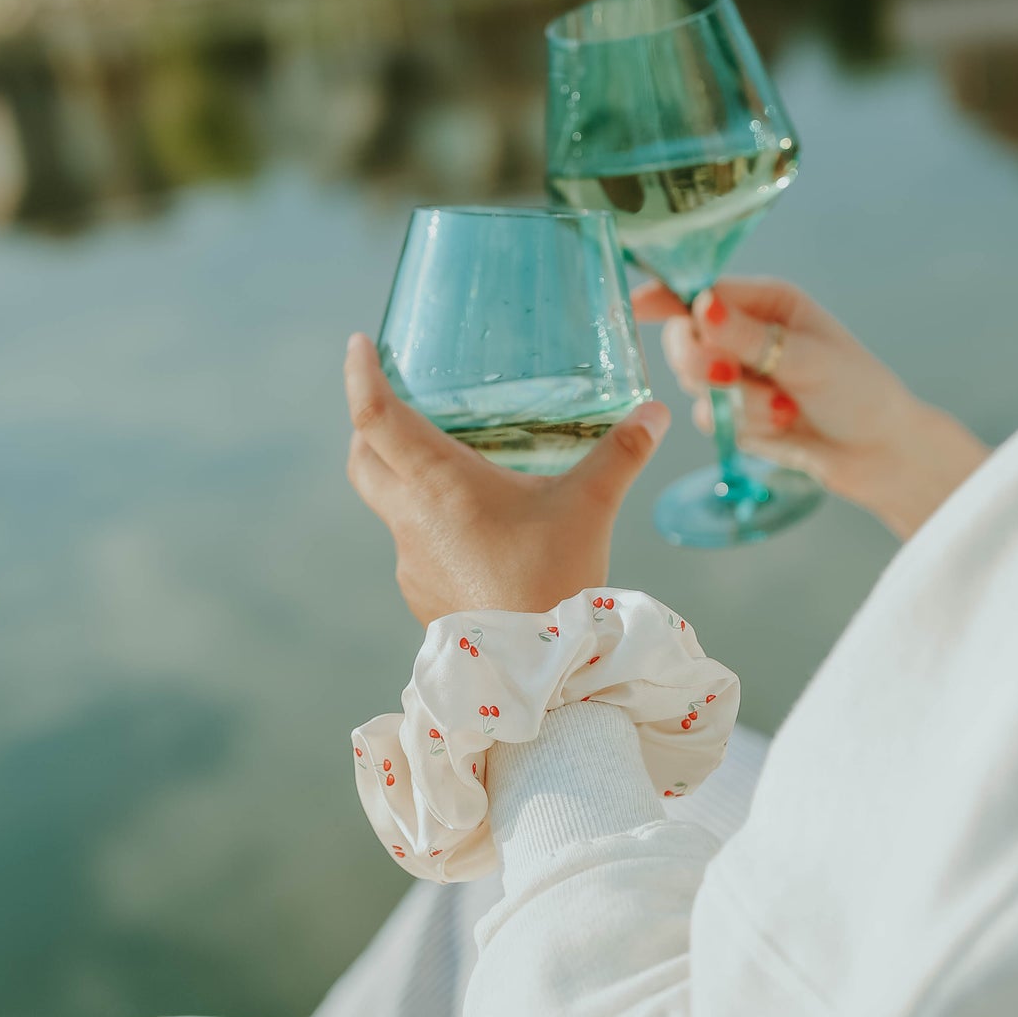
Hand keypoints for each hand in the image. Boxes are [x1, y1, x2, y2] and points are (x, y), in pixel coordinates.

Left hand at [344, 335, 669, 626]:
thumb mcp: (590, 507)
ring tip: (448, 470)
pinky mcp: (422, 594)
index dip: (360, 375)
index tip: (360, 345)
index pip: (374, 416)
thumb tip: (656, 412)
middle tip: (394, 406)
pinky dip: (428, 526)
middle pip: (362, 460)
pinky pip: (413, 547)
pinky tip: (471, 532)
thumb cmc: (554, 580)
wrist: (535, 671)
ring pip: (386, 506)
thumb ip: (622, 453)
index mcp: (438, 483)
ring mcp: (410, 560)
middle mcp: (410, 517)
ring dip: (401, 480)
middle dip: (368, 427)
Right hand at [632, 279, 988, 539]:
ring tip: (784, 407)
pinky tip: (782, 424)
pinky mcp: (734, 414)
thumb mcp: (808, 358)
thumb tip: (702, 306)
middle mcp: (745, 332)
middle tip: (727, 375)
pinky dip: (743, 424)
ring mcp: (736, 374)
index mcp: (767, 301)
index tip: (636, 307)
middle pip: (685, 336)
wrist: (879, 452)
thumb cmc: (858, 392)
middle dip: (702, 361)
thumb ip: (749, 337)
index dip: (665, 296)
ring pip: (694, 382)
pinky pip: (708, 416)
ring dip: (737, 401)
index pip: (702, 289)